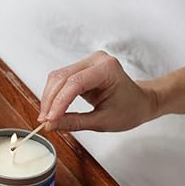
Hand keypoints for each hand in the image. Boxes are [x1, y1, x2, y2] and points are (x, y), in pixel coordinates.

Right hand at [38, 51, 158, 131]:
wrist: (140, 102)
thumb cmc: (129, 109)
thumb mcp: (103, 121)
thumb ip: (74, 122)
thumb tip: (50, 124)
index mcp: (107, 69)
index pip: (75, 83)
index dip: (59, 102)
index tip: (49, 119)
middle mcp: (96, 60)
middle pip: (61, 78)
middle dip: (50, 101)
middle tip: (44, 121)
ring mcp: (87, 62)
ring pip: (57, 78)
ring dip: (49, 98)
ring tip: (47, 117)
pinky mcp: (80, 68)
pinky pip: (60, 79)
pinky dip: (53, 95)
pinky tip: (52, 109)